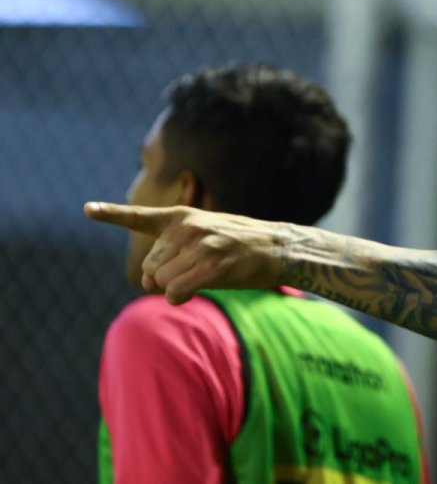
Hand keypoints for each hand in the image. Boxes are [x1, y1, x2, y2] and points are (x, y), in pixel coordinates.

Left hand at [84, 202, 288, 303]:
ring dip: (175, 289)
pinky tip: (198, 291)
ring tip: (200, 279)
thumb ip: (172, 253)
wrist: (278, 248)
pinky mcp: (210, 265)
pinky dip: (181, 297)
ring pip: (160, 281)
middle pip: (148, 267)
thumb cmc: (239, 246)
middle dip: (162, 278)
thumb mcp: (205, 234)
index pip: (140, 216)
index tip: (87, 209)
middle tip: (189, 274)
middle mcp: (186, 227)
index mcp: (181, 217)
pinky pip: (176, 291)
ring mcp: (199, 245)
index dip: (111, 214)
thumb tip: (147, 285)